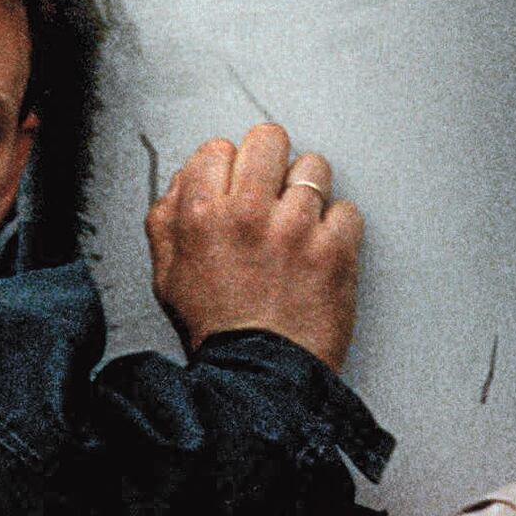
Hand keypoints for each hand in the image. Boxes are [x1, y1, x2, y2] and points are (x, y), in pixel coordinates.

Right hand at [148, 123, 362, 367]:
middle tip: (273, 189)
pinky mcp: (335, 248)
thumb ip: (169, 218)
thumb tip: (188, 178)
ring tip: (300, 223)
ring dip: (308, 191)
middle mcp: (247, 212)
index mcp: (201, 215)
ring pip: (314, 167)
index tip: (237, 185)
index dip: (229, 167)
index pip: (218, 148)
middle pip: (269, 140)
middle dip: (271, 161)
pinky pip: (347, 209)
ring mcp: (295, 228)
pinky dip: (339, 227)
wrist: (258, 376)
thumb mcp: (168, 274)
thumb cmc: (217, 330)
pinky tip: (321, 250)